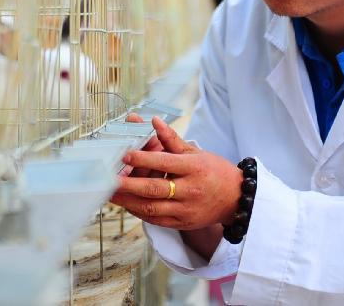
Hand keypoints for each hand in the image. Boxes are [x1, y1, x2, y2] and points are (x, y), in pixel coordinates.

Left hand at [110, 117, 241, 230]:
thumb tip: (154, 120)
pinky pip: (156, 220)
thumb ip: (171, 139)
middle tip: (108, 179)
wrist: (236, 199)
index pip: (165, 162)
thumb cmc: (213, 171)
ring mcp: (186, 209)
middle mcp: (190, 190)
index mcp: (194, 168)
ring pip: (152, 208)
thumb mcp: (196, 152)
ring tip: (110, 193)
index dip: (144, 159)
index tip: (124, 155)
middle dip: (129, 185)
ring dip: (128, 201)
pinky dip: (139, 212)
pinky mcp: (183, 223)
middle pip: (155, 189)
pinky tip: (126, 203)